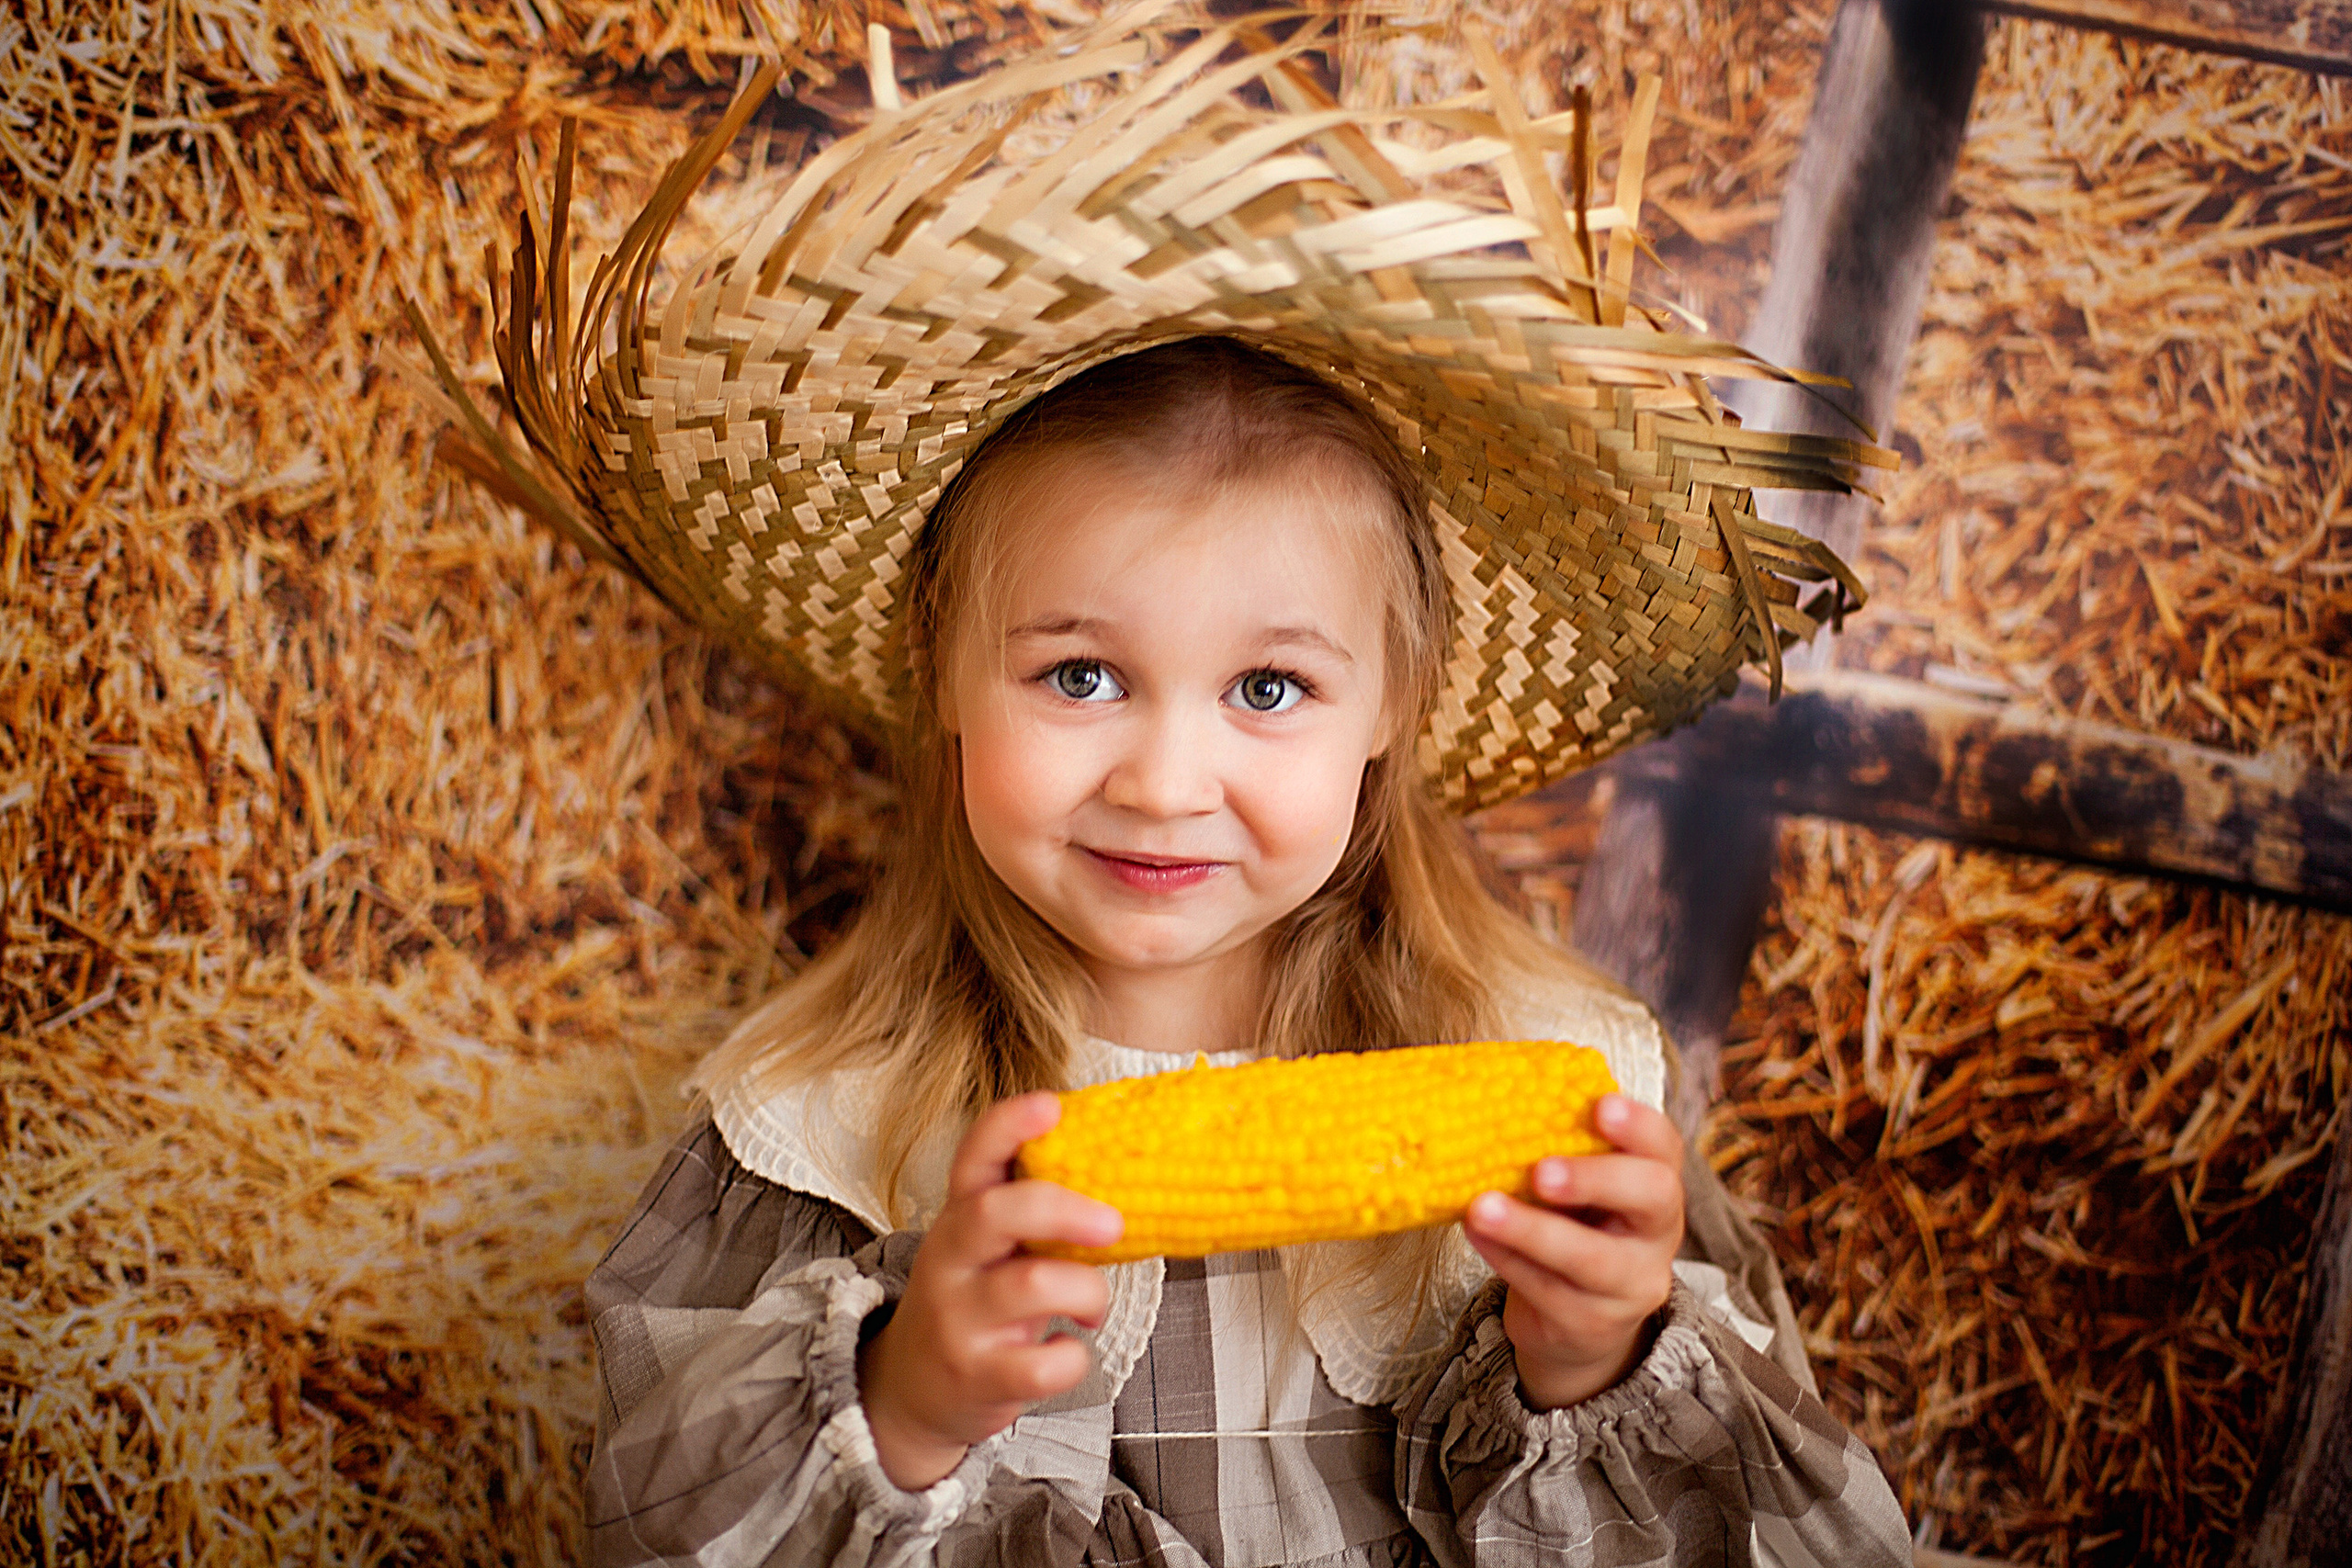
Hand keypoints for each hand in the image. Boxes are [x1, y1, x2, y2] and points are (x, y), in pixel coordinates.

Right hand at [857, 1092, 1122, 1488]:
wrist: (913, 1389)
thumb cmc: (976, 1303)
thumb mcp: (990, 1249)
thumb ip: (1037, 1213)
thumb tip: (1130, 1171)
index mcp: (960, 1217)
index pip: (974, 1157)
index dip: (1010, 1126)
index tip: (1051, 1105)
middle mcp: (952, 1261)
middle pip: (996, 1211)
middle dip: (1062, 1209)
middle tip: (1114, 1223)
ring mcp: (960, 1319)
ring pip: (1031, 1285)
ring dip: (1087, 1291)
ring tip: (1091, 1305)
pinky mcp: (977, 1375)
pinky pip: (1040, 1365)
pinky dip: (1072, 1358)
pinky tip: (1068, 1350)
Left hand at [1460, 1093, 1684, 1410]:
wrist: (1576, 1321)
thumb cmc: (1573, 1228)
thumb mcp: (1577, 1189)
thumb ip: (1557, 1150)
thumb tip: (1499, 1094)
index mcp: (1655, 1183)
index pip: (1664, 1147)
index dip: (1638, 1125)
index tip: (1600, 1105)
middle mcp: (1658, 1233)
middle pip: (1652, 1196)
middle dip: (1595, 1177)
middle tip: (1541, 1171)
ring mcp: (1632, 1284)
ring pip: (1591, 1258)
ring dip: (1531, 1230)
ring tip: (1482, 1207)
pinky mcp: (1593, 1324)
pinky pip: (1547, 1289)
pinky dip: (1506, 1258)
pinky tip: (1476, 1233)